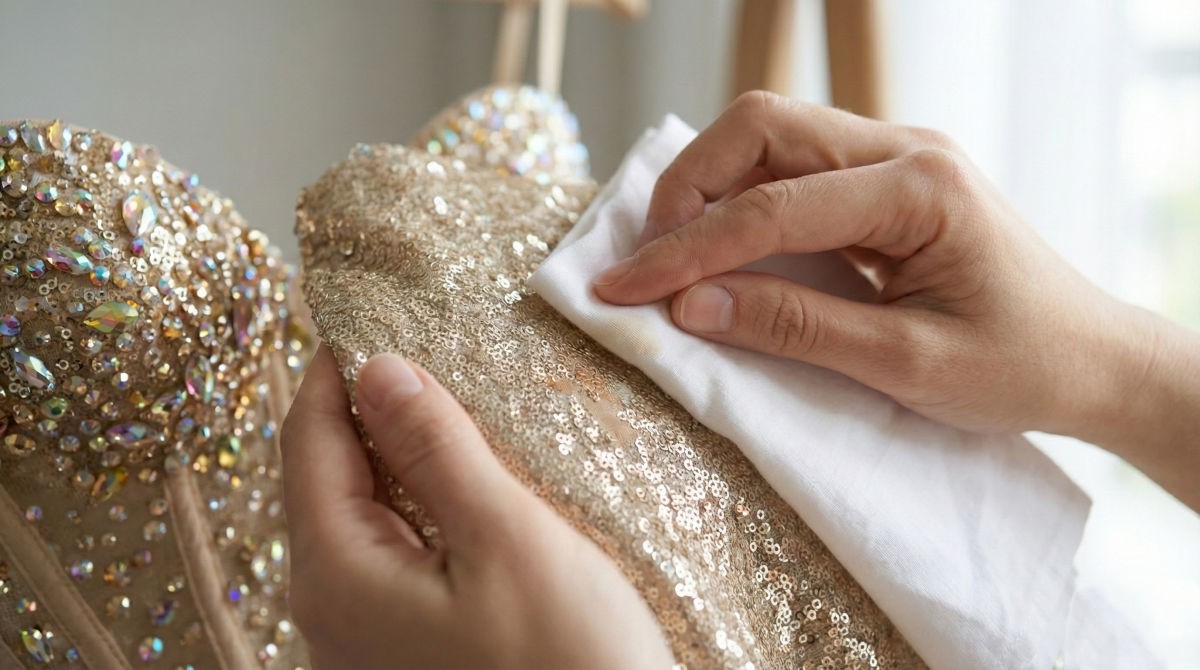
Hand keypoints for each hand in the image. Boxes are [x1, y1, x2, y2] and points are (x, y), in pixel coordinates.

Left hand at [281, 347, 673, 669]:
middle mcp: (331, 610)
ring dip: (395, 453)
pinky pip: (390, 552)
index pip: (307, 440)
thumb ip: (436, 451)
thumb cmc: (569, 666)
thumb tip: (378, 370)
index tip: (363, 312)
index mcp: (338, 575)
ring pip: (360, 514)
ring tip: (446, 403)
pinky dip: (416, 501)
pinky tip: (462, 482)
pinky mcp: (404, 649)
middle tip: (417, 346)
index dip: (331, 369)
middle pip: (325, 477)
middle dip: (364, 406)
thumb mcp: (508, 541)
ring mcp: (364, 637)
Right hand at [593, 91, 1199, 510]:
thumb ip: (796, 328)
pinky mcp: (886, 179)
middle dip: (689, 186)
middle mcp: (906, 149)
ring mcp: (897, 156)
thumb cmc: (1017, 367)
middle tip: (647, 261)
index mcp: (920, 187)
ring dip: (709, 186)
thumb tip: (691, 308)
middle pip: (763, 124)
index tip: (621, 289)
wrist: (1091, 360)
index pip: (772, 205)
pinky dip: (742, 198)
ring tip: (671, 254)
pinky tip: (720, 244)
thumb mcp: (905, 364)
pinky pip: (794, 166)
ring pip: (772, 134)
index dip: (686, 250)